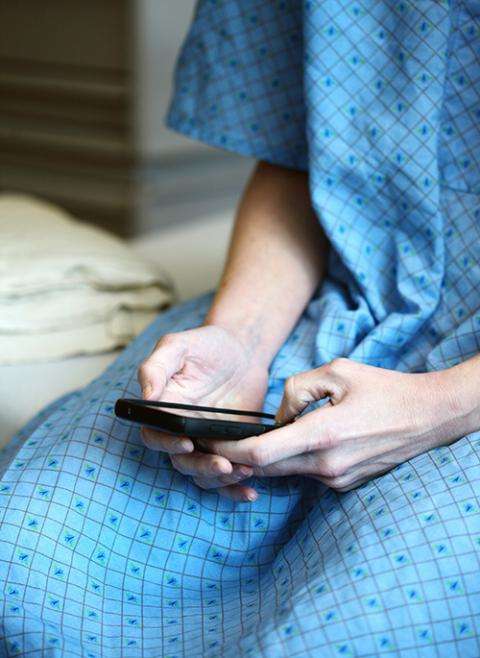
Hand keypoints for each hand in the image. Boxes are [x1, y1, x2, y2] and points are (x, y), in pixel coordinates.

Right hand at [137, 325, 268, 500]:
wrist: (242, 350)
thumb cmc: (206, 344)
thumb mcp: (178, 345)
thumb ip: (156, 367)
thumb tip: (146, 396)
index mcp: (163, 409)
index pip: (155, 435)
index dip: (166, 443)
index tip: (186, 443)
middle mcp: (180, 431)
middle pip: (181, 461)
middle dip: (202, 468)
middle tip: (224, 466)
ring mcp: (205, 442)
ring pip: (203, 474)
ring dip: (221, 481)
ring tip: (245, 472)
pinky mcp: (228, 448)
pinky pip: (226, 475)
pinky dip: (235, 488)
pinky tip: (251, 491)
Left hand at [201, 357, 465, 491]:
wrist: (428, 417)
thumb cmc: (384, 389)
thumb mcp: (338, 371)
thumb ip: (296, 389)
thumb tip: (278, 417)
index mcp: (323, 435)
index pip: (263, 454)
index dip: (231, 452)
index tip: (210, 445)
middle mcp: (327, 465)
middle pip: (268, 470)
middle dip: (240, 460)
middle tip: (216, 445)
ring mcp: (337, 479)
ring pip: (286, 473)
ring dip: (266, 460)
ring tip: (249, 441)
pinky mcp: (344, 484)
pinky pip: (306, 474)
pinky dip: (291, 461)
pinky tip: (292, 443)